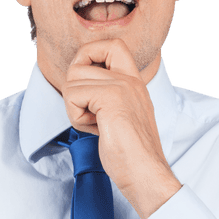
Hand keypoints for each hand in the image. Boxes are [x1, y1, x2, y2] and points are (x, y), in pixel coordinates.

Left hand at [62, 39, 181, 218]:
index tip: (86, 84)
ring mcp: (121, 86)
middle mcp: (129, 79)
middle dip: (73, 89)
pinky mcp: (110, 98)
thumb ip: (107, 99)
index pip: (110, 45)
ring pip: (72, 80)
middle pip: (80, 62)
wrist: (146, 174)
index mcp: (134, 82)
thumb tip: (80, 92)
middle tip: (88, 112)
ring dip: (74, 107)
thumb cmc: (132, 156)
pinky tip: (95, 130)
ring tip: (95, 124)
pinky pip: (73, 95)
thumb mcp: (121, 118)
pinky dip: (76, 117)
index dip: (88, 56)